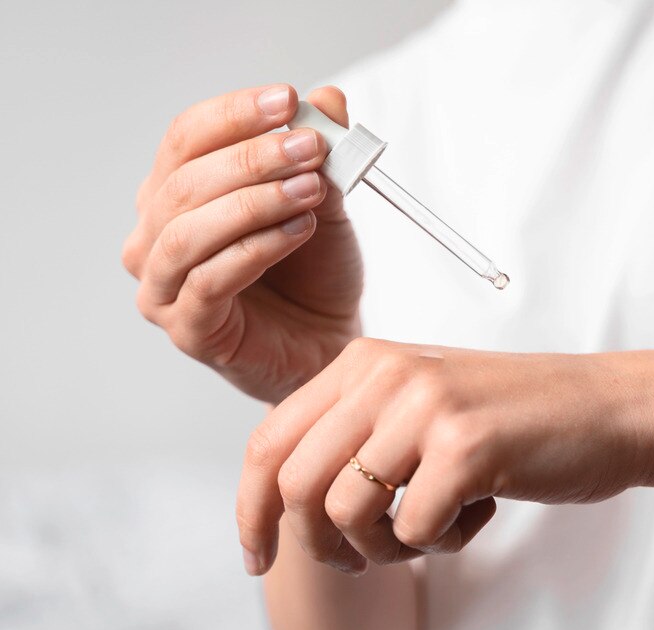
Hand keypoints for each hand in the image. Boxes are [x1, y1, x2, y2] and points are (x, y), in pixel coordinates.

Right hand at [123, 84, 363, 403]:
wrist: (330, 340)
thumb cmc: (314, 273)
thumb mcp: (323, 200)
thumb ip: (319, 154)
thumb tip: (327, 98)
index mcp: (176, 193)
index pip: (186, 137)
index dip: (234, 114)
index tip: (286, 99)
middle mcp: (156, 236)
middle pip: (185, 182)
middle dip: (252, 158)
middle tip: (309, 148)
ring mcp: (164, 287)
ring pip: (189, 232)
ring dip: (254, 203)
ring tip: (311, 190)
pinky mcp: (188, 330)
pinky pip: (210, 281)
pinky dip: (257, 249)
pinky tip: (298, 230)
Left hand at [235, 338, 646, 575]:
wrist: (608, 409)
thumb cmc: (516, 416)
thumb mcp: (419, 405)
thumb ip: (354, 433)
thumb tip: (285, 501)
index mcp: (364, 361)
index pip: (268, 441)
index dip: (250, 510)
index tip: (259, 555)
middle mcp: (386, 373)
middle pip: (295, 485)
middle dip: (319, 543)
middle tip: (362, 559)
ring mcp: (426, 406)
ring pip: (347, 514)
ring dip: (384, 547)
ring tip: (430, 529)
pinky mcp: (466, 446)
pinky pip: (415, 531)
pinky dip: (443, 541)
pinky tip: (478, 511)